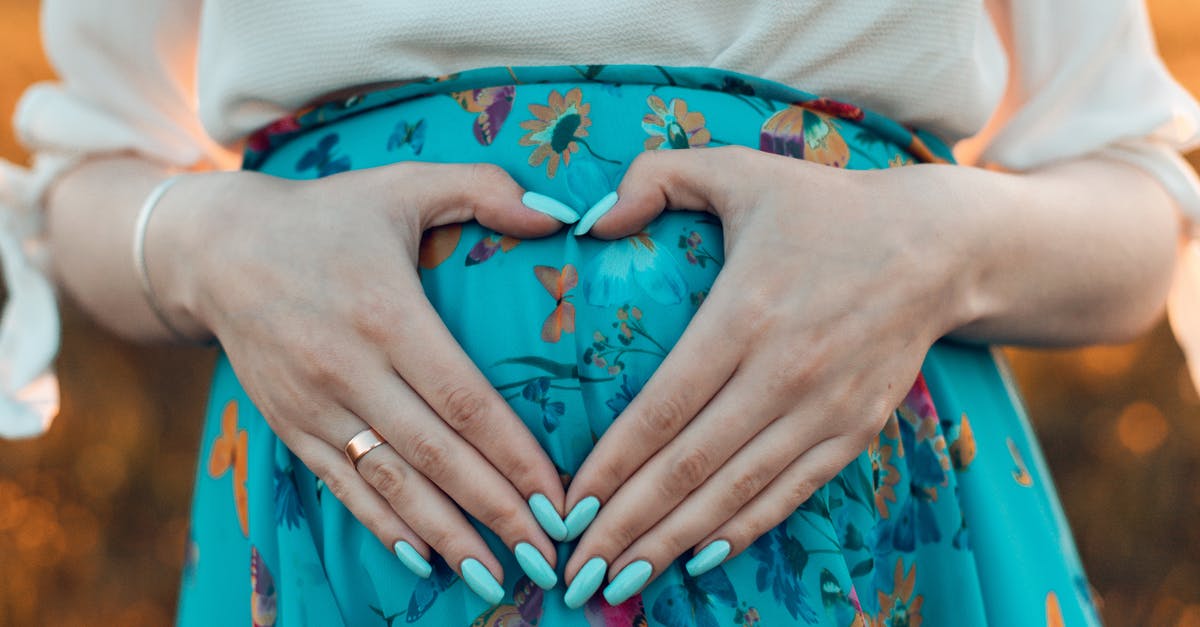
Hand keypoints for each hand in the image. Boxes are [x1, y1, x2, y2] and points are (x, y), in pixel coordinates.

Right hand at [154, 163, 574, 601]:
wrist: (215, 249)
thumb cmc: (327, 216)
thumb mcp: (404, 185)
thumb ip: (485, 189)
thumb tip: (560, 214)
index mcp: (387, 313)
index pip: (463, 400)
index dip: (513, 455)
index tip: (558, 497)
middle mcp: (348, 368)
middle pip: (435, 455)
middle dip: (495, 511)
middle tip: (548, 555)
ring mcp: (313, 404)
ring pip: (389, 482)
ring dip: (446, 534)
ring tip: (497, 574)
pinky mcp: (289, 425)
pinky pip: (342, 486)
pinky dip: (382, 526)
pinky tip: (424, 559)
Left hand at [558, 147, 974, 604]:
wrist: (938, 246)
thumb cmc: (825, 206)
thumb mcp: (740, 168)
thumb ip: (657, 176)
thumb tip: (589, 219)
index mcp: (746, 313)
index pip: (662, 408)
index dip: (611, 466)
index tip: (567, 507)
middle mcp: (784, 373)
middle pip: (690, 468)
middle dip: (627, 527)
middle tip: (575, 571)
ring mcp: (824, 410)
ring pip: (735, 493)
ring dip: (674, 544)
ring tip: (620, 583)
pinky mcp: (853, 430)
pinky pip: (789, 493)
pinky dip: (743, 530)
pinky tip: (699, 558)